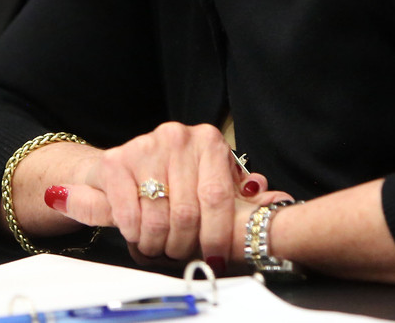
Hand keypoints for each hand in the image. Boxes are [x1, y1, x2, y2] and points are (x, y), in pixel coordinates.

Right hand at [45, 122, 292, 268]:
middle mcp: (178, 137)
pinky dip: (135, 232)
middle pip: (188, 211)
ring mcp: (145, 147)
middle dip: (186, 244)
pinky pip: (130, 212)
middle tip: (181, 255)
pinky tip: (138, 235)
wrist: (122, 168)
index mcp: (208, 141)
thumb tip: (278, 201)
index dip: (218, 234)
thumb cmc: (174, 179)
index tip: (217, 257)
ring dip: (159, 243)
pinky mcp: (116, 162)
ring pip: (159, 216)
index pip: (218, 197)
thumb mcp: (213, 182)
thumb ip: (243, 195)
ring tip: (159, 248)